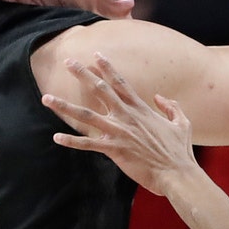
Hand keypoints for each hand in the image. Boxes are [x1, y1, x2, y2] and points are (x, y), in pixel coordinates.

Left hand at [42, 54, 196, 194]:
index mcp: (141, 109)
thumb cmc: (180, 151)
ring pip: (86, 115)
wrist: (177, 173)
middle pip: (100, 90)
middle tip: (68, 61)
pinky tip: (56, 137)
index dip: (108, 68)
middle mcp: (127, 116)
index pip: (120, 83)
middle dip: (82, 74)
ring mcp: (119, 132)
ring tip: (47, 98)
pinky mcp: (114, 150)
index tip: (96, 55)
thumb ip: (171, 106)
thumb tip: (161, 97)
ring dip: (65, 106)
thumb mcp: (182, 123)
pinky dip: (72, 141)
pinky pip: (88, 144)